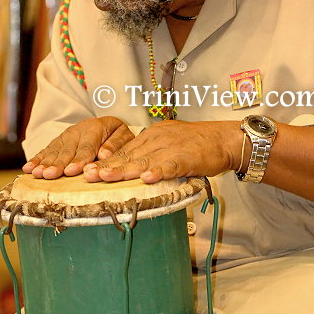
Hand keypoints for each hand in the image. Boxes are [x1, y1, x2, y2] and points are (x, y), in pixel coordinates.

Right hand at [22, 116, 134, 178]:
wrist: (106, 125)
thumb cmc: (116, 135)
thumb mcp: (124, 136)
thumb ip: (116, 144)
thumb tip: (104, 155)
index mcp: (95, 128)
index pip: (87, 146)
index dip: (79, 159)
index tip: (72, 171)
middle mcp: (78, 130)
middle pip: (68, 149)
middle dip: (59, 163)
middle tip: (51, 175)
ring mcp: (65, 135)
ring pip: (54, 150)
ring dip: (45, 162)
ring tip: (38, 174)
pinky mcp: (57, 141)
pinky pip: (46, 150)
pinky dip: (37, 159)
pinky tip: (28, 168)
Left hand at [83, 120, 240, 182]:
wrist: (224, 139)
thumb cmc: (197, 144)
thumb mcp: (168, 142)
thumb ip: (150, 153)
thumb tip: (131, 166)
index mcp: (152, 135)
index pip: (125, 150)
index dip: (107, 161)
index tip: (88, 170)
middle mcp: (159, 139)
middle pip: (130, 155)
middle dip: (108, 166)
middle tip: (88, 175)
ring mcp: (173, 147)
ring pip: (145, 160)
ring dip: (125, 170)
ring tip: (107, 177)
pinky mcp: (187, 157)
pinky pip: (171, 165)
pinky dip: (159, 171)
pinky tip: (147, 179)